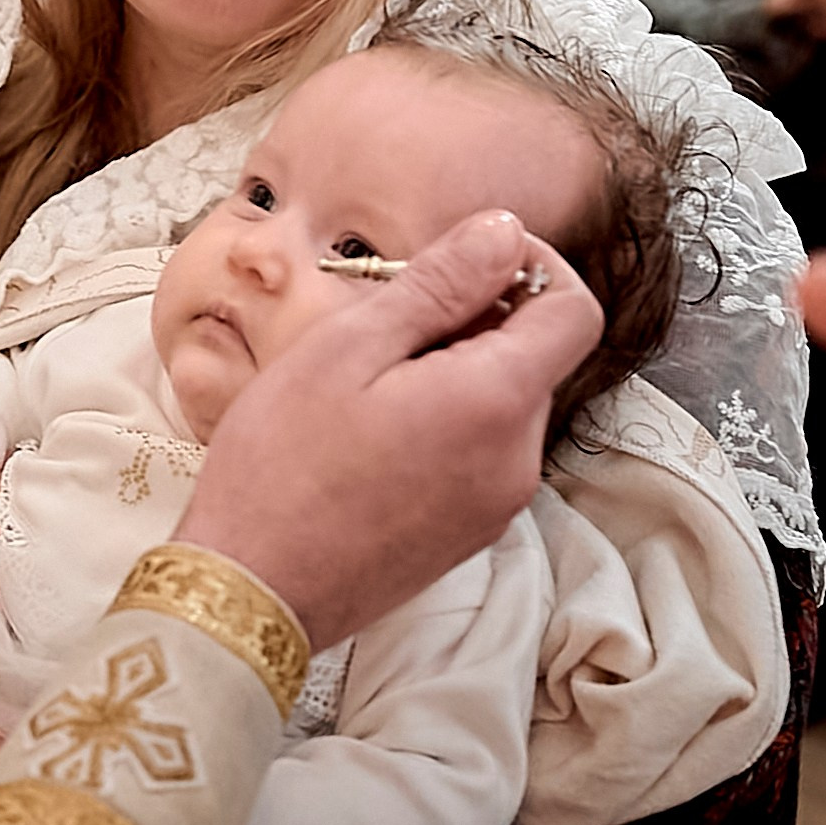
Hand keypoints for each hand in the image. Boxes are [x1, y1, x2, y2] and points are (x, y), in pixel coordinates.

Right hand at [177, 209, 602, 649]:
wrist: (251, 591)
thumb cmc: (281, 466)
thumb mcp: (348, 348)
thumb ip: (439, 285)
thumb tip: (504, 233)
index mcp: (496, 402)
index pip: (574, 310)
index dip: (531, 267)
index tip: (464, 261)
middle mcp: (517, 460)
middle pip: (537, 358)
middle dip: (478, 321)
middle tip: (386, 325)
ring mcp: (496, 505)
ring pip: (504, 406)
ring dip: (456, 374)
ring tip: (367, 386)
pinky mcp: (468, 535)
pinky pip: (480, 455)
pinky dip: (445, 424)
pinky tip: (371, 434)